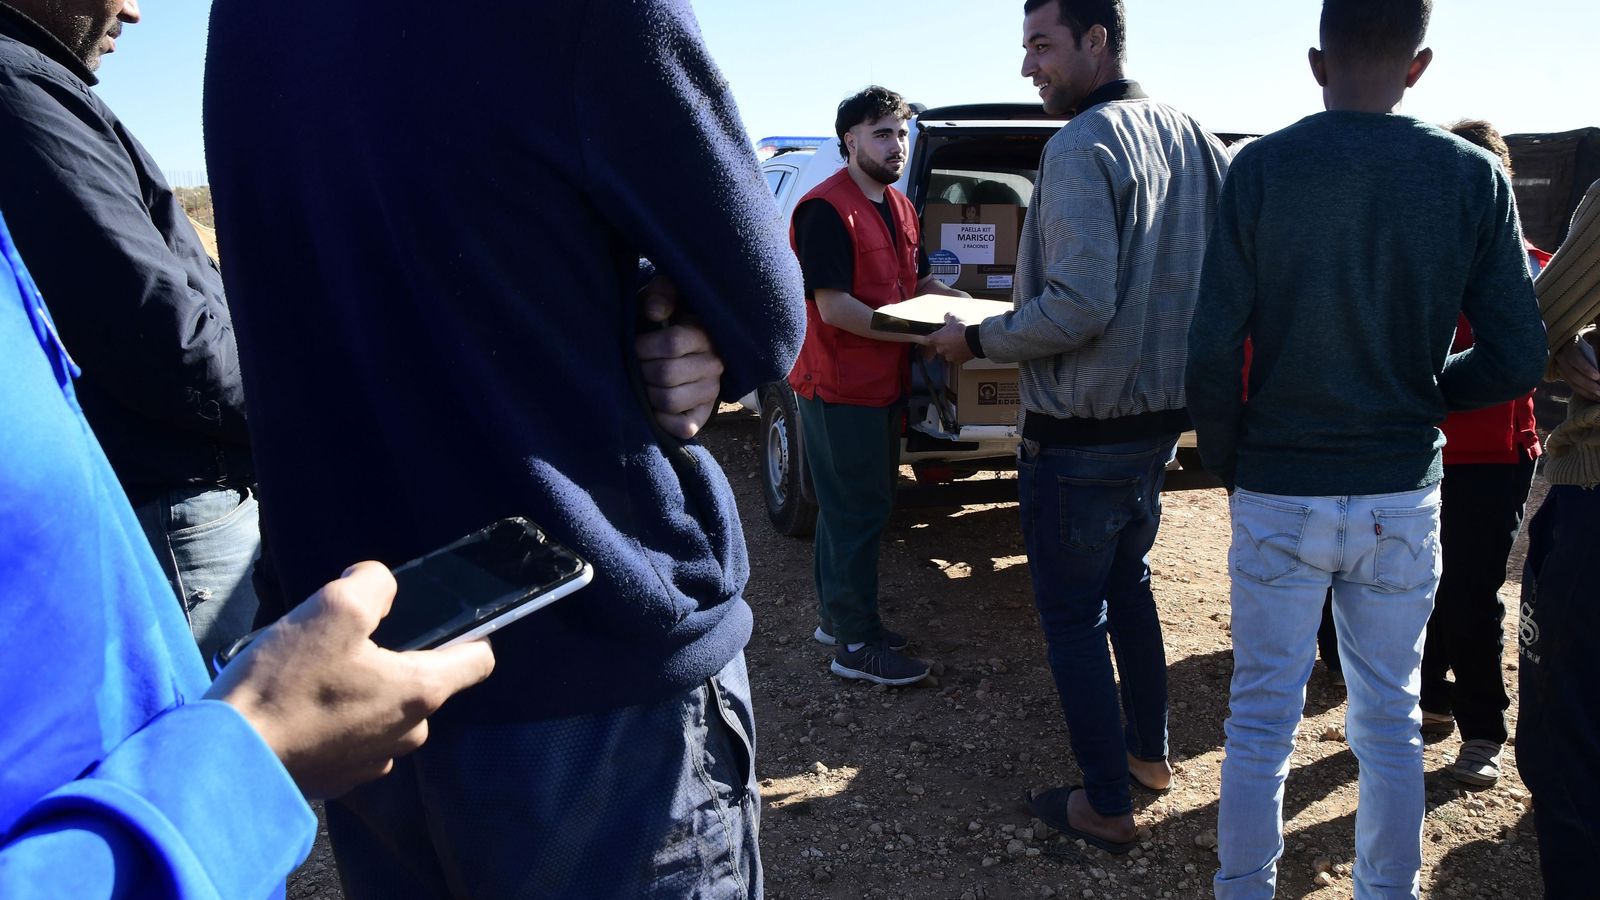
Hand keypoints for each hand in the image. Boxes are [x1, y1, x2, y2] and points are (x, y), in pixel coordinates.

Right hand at [206, 561, 494, 799]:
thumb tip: (380, 584)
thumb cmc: (286, 684)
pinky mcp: (340, 778)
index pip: (478, 660)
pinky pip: (352, 736)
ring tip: (316, 672)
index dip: (470, 631)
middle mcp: (409, 733)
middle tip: (347, 640)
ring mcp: (374, 762)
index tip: (443, 616)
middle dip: (394, 656)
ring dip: (362, 688)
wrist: (226, 761)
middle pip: (422, 682)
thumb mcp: (332, 608)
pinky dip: (336, 718)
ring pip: (384, 709)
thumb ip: (373, 584)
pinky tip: (301, 705)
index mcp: (421, 692)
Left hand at [636, 276, 725, 438]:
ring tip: (643, 385)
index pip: (672, 343)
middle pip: (667, 374)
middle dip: (641, 371)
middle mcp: (714, 364)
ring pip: (671, 401)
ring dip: (648, 394)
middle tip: (635, 366)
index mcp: (704, 334)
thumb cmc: (664, 319)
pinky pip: (685, 427)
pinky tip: (653, 409)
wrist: (675, 347)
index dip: (644, 346)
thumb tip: (656, 313)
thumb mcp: (663, 297)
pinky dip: (664, 421)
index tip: (634, 345)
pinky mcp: (703, 414)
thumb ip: (660, 295)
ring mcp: (710, 391)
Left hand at [928, 315, 974, 364]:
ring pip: (948, 353)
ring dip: (951, 349)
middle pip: (938, 347)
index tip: (926, 339)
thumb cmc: (963, 329)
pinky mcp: (959, 361)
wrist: (976, 339)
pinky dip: (959, 355)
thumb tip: (946, 317)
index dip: (926, 339)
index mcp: (936, 339)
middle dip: (943, 343)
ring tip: (959, 343)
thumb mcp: (954, 318)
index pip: (925, 341)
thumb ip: (947, 317)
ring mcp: (949, 357)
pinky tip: (964, 348)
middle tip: (950, 337)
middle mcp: (940, 349)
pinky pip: (957, 358)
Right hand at [1552, 332, 1599, 401]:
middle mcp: (1559, 356)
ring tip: (1599, 396)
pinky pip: (1571, 384)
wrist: (1577, 341)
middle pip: (1571, 373)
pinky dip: (1583, 392)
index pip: (1573, 357)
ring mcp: (1559, 365)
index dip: (1585, 368)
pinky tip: (1594, 396)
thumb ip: (1596, 351)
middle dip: (1586, 383)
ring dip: (1585, 390)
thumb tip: (1598, 366)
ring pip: (1570, 381)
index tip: (1597, 376)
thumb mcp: (1594, 341)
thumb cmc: (1590, 339)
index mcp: (1567, 344)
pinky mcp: (1562, 373)